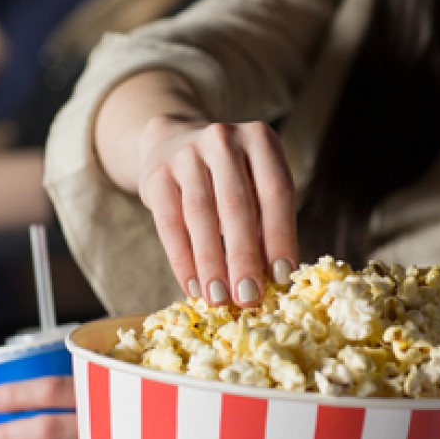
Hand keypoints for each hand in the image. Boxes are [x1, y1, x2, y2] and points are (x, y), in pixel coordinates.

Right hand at [138, 116, 297, 307]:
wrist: (173, 144)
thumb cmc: (229, 178)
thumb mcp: (255, 185)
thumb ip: (266, 222)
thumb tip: (275, 279)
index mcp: (260, 140)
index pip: (276, 191)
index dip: (280, 236)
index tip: (282, 277)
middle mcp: (223, 140)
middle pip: (236, 204)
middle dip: (244, 256)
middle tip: (249, 297)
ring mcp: (187, 153)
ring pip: (201, 215)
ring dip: (211, 263)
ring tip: (219, 298)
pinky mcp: (157, 174)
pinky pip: (170, 223)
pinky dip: (182, 259)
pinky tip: (193, 287)